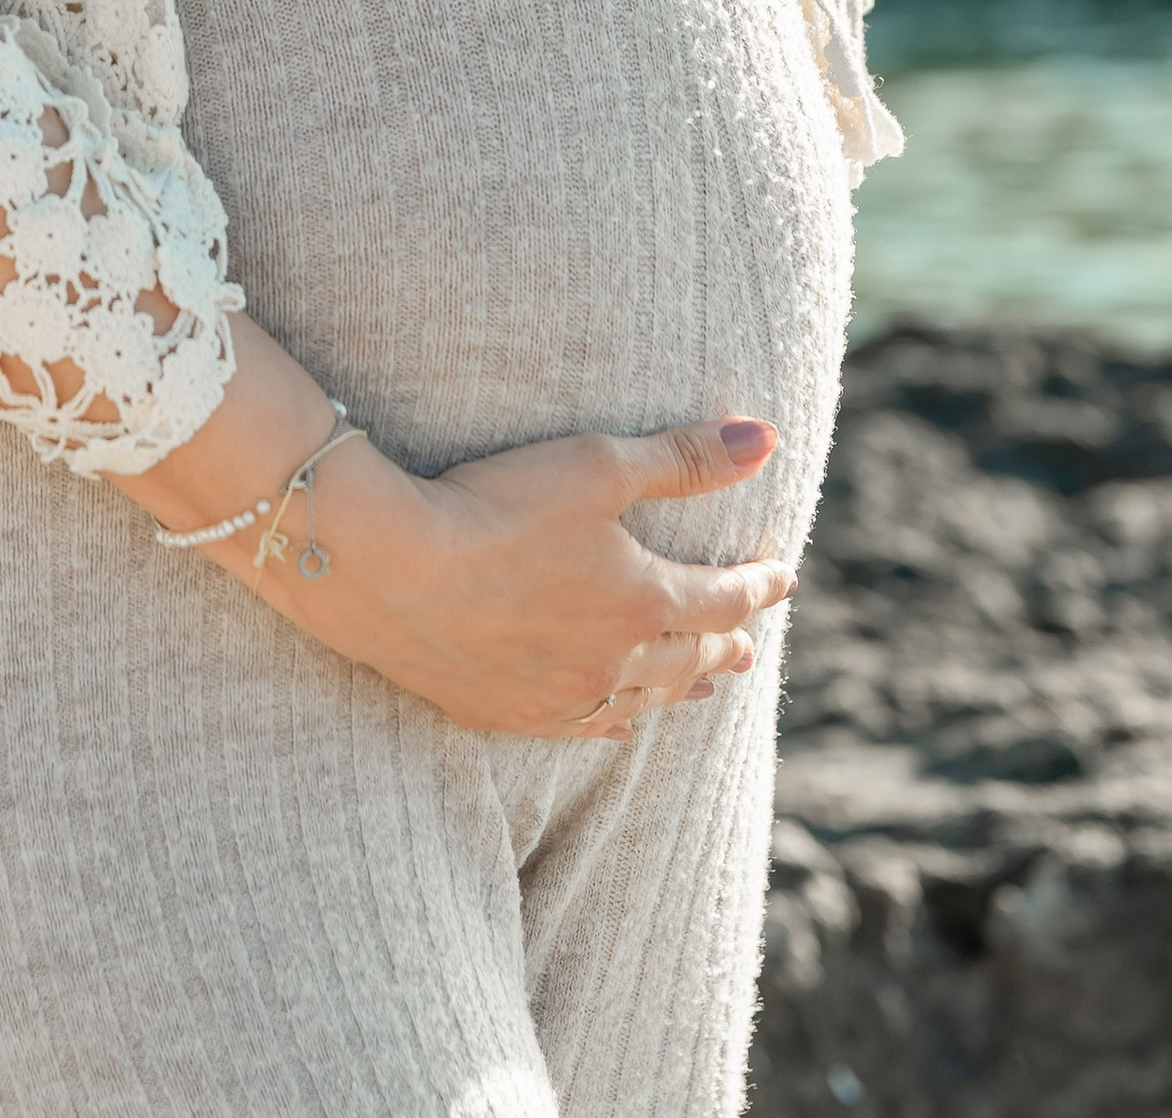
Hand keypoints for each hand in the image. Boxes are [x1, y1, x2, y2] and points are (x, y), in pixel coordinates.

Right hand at [110, 321, 793, 736]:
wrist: (389, 571)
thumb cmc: (495, 504)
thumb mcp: (598, 465)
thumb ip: (685, 458)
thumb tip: (767, 441)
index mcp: (643, 601)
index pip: (723, 598)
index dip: (757, 585)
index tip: (782, 575)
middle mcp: (614, 661)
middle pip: (690, 656)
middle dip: (726, 643)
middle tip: (752, 644)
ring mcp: (560, 696)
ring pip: (644, 700)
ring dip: (683, 687)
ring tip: (709, 686)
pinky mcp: (508, 713)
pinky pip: (583, 729)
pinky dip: (617, 723)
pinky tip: (621, 724)